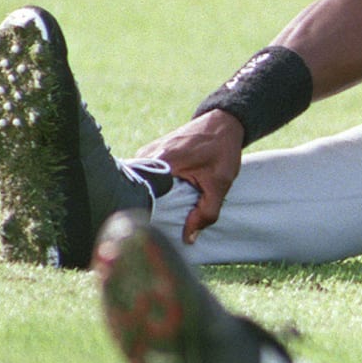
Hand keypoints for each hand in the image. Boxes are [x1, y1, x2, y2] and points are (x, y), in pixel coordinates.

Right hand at [137, 110, 243, 242]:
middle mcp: (146, 155)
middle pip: (138, 190)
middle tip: (156, 225)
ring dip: (151, 198)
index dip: (145, 214)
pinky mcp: (149, 153)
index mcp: (161, 161)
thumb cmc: (222, 150)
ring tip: (160, 213)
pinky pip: (145, 176)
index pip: (141, 194)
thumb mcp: (219, 184)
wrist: (223, 123)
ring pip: (141, 184)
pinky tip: (163, 198)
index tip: (151, 229)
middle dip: (148, 209)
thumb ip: (206, 212)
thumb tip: (189, 238)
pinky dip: (154, 187)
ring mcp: (145, 153)